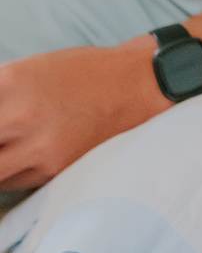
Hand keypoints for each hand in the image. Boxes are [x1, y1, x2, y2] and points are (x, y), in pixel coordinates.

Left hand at [0, 40, 164, 188]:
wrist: (137, 85)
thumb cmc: (79, 72)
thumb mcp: (25, 70)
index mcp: (9, 83)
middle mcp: (20, 118)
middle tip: (0, 140)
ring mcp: (38, 149)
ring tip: (9, 147)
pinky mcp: (53, 171)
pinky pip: (12, 182)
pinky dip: (6, 174)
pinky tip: (16, 158)